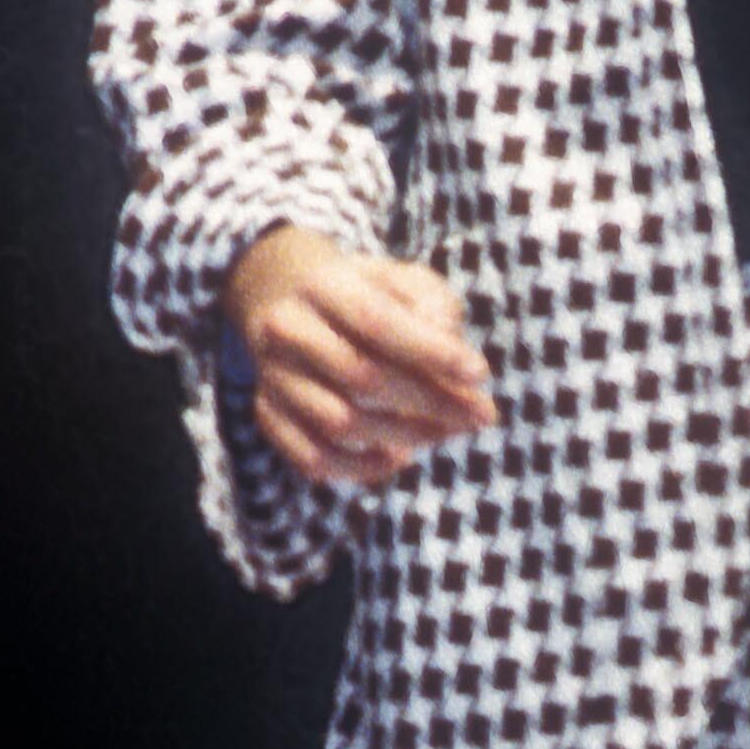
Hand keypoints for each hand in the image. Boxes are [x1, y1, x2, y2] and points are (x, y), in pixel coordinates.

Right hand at [223, 226, 496, 489]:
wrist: (287, 299)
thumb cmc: (364, 292)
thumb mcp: (403, 280)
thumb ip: (434, 306)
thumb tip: (454, 359)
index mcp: (322, 285)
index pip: (375, 321)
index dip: (430, 351)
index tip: (481, 374)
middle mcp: (286, 330)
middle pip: (361, 377)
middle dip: (431, 402)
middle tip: (480, 415)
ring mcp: (273, 376)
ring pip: (339, 423)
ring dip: (405, 436)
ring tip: (447, 432)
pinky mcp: (268, 414)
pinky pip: (313, 458)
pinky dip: (361, 468)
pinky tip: (399, 456)